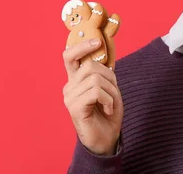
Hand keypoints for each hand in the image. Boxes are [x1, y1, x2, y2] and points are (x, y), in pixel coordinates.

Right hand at [62, 39, 123, 154]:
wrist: (107, 138)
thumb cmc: (108, 112)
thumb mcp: (109, 88)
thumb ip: (104, 72)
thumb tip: (103, 53)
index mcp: (76, 80)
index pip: (70, 56)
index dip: (82, 46)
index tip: (97, 42)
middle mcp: (69, 86)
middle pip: (90, 66)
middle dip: (110, 77)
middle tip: (113, 94)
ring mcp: (70, 97)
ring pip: (96, 78)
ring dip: (111, 91)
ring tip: (110, 104)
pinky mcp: (74, 108)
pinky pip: (96, 92)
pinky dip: (108, 100)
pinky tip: (108, 110)